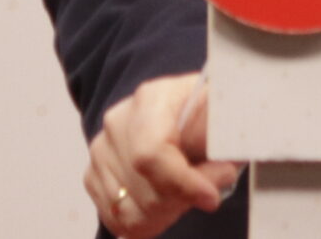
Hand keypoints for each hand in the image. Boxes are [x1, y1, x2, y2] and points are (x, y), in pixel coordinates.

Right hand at [85, 72, 241, 236]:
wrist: (187, 112)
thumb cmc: (206, 112)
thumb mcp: (226, 114)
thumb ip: (225, 138)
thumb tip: (222, 168)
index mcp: (151, 99)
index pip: (151, 153)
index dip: (182, 183)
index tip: (211, 197)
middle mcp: (118, 122)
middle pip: (145, 188)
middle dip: (183, 200)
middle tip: (210, 191)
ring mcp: (102, 150)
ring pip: (131, 211)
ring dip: (167, 213)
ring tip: (189, 194)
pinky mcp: (95, 175)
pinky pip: (118, 219)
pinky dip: (148, 221)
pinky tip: (169, 203)